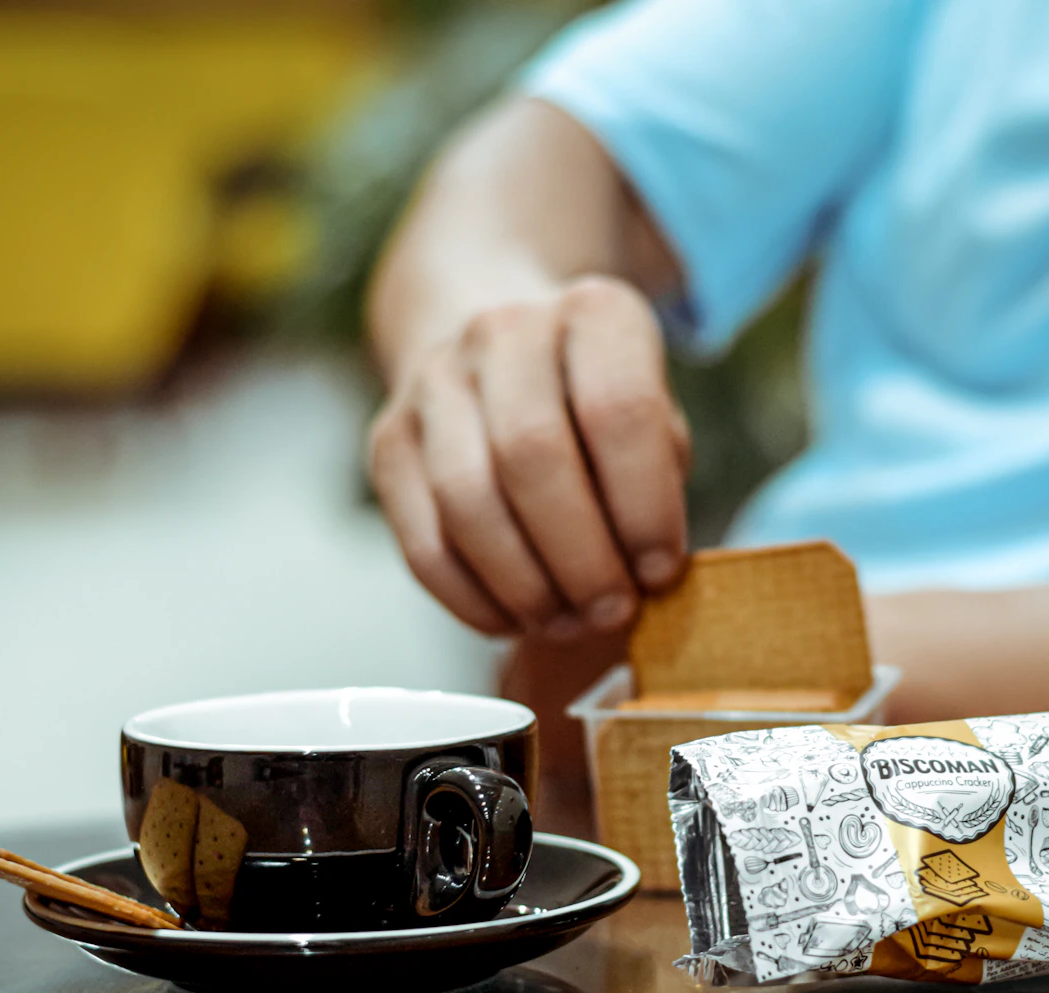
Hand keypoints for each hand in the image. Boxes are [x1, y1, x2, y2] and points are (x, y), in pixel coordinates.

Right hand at [367, 275, 690, 637]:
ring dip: (525, 585)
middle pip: (532, 456)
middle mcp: (504, 331)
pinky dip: (471, 598)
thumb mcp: (655, 411)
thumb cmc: (598, 399)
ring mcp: (434, 382)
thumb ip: (659, 479)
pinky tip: (512, 619)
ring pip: (468, 500)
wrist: (493, 338)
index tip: (660, 570)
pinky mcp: (388, 441)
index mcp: (594, 313)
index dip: (644, 507)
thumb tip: (648, 575)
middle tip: (611, 611)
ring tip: (566, 623)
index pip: (619, 411)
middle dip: (581, 556)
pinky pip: (421, 540)